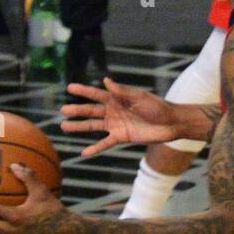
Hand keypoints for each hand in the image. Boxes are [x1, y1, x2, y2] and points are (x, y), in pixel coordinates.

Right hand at [61, 77, 185, 156]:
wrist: (170, 123)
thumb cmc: (157, 107)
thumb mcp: (140, 97)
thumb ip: (122, 91)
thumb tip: (105, 80)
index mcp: (117, 98)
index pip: (97, 94)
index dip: (84, 91)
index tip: (70, 87)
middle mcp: (114, 111)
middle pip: (91, 110)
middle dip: (77, 110)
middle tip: (63, 110)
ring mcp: (116, 124)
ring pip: (93, 126)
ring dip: (79, 127)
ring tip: (64, 127)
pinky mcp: (121, 137)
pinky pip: (105, 143)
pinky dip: (95, 148)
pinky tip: (84, 153)